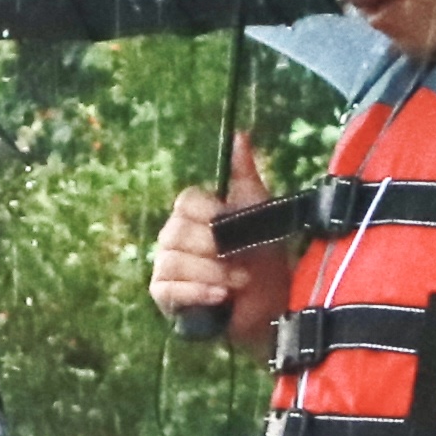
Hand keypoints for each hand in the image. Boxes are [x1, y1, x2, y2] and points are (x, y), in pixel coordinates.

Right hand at [149, 137, 280, 341]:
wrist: (271, 302)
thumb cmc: (263, 252)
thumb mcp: (259, 208)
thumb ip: (244, 173)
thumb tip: (240, 134)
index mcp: (192, 214)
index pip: (187, 201)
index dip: (209, 213)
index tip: (231, 223)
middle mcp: (173, 238)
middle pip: (177, 233)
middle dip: (214, 250)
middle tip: (241, 260)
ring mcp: (166, 267)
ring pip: (173, 262)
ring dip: (211, 274)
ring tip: (238, 283)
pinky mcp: (165, 296)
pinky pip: (169, 289)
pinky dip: (197, 293)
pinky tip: (220, 297)